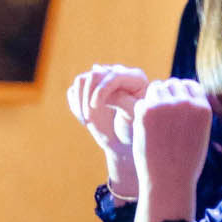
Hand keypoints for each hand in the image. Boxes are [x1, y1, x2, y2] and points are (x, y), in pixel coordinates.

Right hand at [66, 65, 147, 197]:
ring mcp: (104, 85)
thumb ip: (129, 108)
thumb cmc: (146, 138)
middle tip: (88, 119)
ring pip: (82, 80)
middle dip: (87, 97)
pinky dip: (75, 102)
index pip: (112, 74)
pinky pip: (75, 90)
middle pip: (94, 74)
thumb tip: (114, 96)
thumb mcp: (141, 125)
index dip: (101, 91)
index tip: (96, 110)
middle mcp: (119, 77)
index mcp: (136, 79)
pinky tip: (84, 119)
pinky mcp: (91, 94)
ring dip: (79, 100)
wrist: (137, 147)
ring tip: (86, 120)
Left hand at [132, 78, 211, 219]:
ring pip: (155, 88)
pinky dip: (140, 114)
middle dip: (165, 96)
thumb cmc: (184, 162)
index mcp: (203, 108)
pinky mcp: (146, 111)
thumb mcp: (199, 134)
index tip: (174, 109)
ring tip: (153, 124)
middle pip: (171, 84)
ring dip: (152, 101)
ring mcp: (165, 105)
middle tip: (160, 118)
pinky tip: (145, 131)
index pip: (189, 85)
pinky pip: (140, 102)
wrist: (168, 181)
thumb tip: (180, 93)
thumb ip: (192, 112)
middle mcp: (186, 102)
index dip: (180, 94)